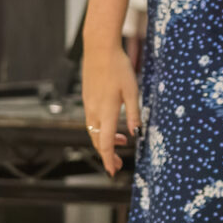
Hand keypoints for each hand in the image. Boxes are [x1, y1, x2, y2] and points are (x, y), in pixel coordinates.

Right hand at [81, 44, 140, 175]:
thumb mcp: (133, 91)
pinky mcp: (87, 99)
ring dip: (106, 141)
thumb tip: (135, 132)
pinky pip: (92, 121)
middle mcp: (94, 112)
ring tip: (123, 143)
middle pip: (97, 141)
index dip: (108, 159)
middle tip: (118, 163)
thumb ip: (133, 113)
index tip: (113, 171)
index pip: (105, 143)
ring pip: (94, 132)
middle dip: (107, 154)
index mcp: (106, 112)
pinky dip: (101, 129)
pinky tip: (113, 126)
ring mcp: (88, 106)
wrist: (100, 50)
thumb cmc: (119, 68)